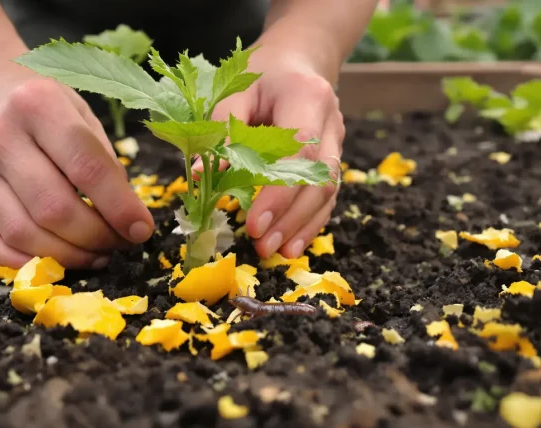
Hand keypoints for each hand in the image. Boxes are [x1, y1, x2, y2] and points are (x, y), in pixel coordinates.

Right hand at [0, 62, 154, 268]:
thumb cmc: (47, 107)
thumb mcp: (83, 115)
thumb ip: (104, 163)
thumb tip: (128, 220)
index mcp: (38, 106)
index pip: (86, 168)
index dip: (119, 207)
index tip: (142, 230)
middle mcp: (0, 138)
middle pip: (54, 208)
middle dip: (97, 237)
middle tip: (121, 243)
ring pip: (24, 233)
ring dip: (68, 256)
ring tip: (98, 254)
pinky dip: (28, 263)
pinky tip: (58, 261)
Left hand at [211, 46, 343, 258]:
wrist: (298, 61)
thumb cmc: (260, 74)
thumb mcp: (235, 90)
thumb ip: (222, 129)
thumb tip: (204, 175)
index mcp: (307, 98)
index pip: (298, 154)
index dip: (278, 194)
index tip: (254, 223)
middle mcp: (330, 123)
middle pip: (319, 179)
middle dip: (290, 218)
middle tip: (261, 245)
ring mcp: (336, 143)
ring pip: (327, 193)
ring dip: (303, 227)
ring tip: (277, 254)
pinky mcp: (332, 160)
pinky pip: (326, 197)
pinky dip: (310, 223)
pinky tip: (292, 245)